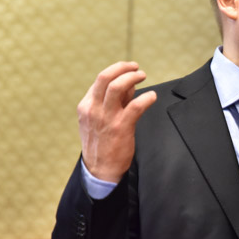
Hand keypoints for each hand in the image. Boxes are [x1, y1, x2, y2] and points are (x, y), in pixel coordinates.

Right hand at [77, 61, 156, 182]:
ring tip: (143, 76)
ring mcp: (106, 118)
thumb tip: (128, 84)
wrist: (101, 170)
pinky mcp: (121, 127)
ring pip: (118, 86)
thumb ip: (112, 102)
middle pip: (105, 77)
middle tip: (136, 68)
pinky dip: (146, 98)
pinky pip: (136, 106)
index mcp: (86, 106)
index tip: (128, 70)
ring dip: (133, 77)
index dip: (117, 71)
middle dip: (123, 68)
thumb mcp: (99, 120)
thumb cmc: (102, 143)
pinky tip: (152, 97)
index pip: (100, 80)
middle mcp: (93, 109)